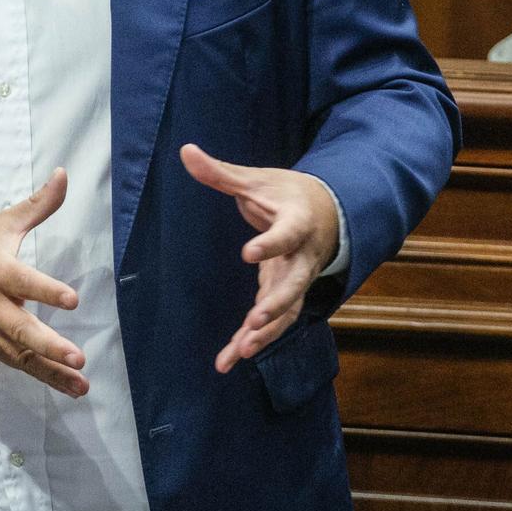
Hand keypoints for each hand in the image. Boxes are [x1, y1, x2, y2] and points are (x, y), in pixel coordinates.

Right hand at [0, 169, 88, 396]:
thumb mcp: (0, 222)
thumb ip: (37, 205)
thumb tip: (63, 174)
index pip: (24, 282)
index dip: (47, 291)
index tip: (72, 300)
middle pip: (21, 329)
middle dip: (50, 345)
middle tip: (78, 358)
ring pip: (20, 354)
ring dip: (51, 372)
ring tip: (81, 386)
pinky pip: (13, 361)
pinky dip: (38, 374)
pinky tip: (64, 385)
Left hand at [180, 143, 338, 373]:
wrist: (326, 212)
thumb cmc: (286, 194)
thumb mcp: (256, 180)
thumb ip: (220, 173)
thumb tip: (185, 150)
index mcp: (297, 222)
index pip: (287, 234)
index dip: (270, 243)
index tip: (248, 253)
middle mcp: (302, 256)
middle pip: (294, 284)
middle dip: (276, 305)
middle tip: (255, 321)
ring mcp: (297, 278)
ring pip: (287, 312)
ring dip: (265, 333)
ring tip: (241, 352)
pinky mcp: (286, 294)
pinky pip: (274, 323)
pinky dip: (254, 341)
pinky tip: (230, 360)